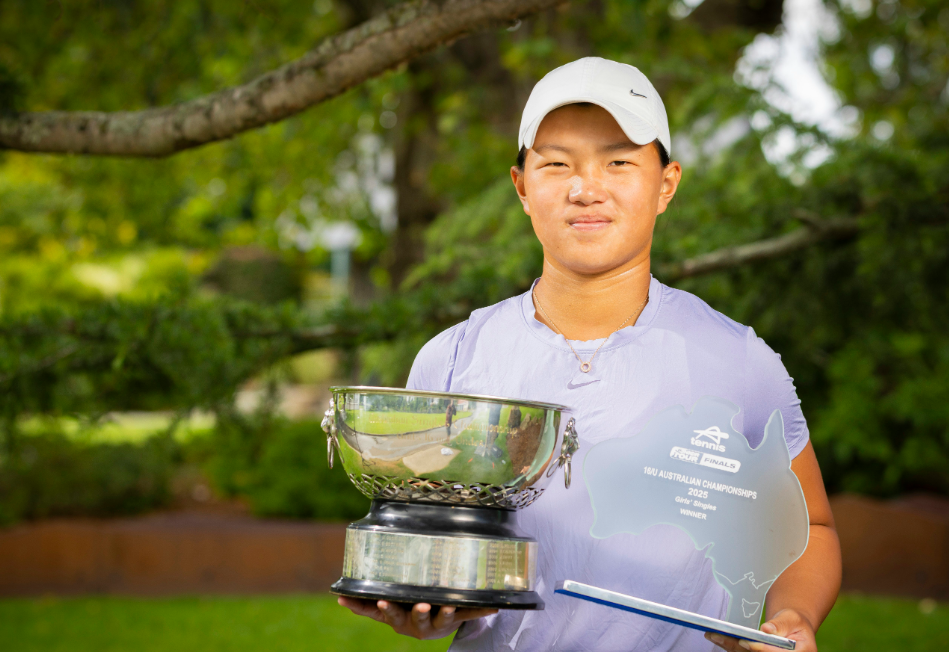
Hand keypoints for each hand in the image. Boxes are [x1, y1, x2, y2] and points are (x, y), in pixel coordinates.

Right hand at [338, 597, 497, 639]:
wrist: (431, 624)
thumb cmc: (404, 610)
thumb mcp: (385, 610)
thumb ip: (362, 605)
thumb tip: (338, 597)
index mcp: (400, 619)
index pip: (390, 614)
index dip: (387, 608)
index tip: (382, 601)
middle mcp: (419, 623)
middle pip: (418, 619)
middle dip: (418, 612)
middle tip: (420, 605)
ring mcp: (439, 621)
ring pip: (443, 618)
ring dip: (446, 613)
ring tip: (449, 606)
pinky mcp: (458, 617)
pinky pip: (470, 614)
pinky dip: (482, 610)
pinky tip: (496, 606)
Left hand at [705, 609, 816, 651]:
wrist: (792, 628)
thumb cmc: (794, 622)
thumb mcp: (792, 618)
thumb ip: (782, 624)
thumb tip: (767, 629)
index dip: (760, 649)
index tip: (745, 642)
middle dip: (736, 647)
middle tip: (718, 635)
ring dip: (728, 646)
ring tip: (712, 634)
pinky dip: (729, 645)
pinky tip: (717, 637)